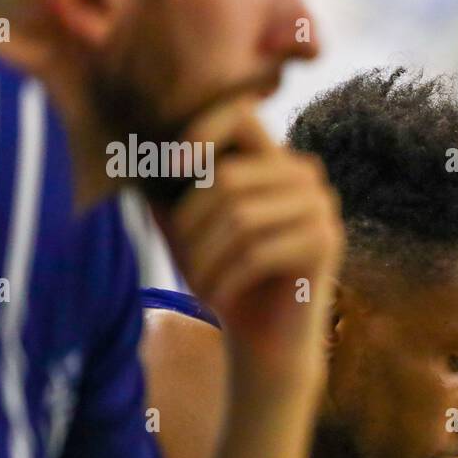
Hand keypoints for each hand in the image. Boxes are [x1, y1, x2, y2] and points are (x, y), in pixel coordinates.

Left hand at [155, 103, 342, 385]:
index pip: (241, 115)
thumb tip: (130, 156)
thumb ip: (167, 192)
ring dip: (205, 258)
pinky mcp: (326, 243)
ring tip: (194, 286)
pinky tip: (214, 301)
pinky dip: (226, 279)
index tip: (171, 167)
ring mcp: (322, 208)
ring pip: (242, 218)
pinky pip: (260, 252)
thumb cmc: (227, 281)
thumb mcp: (189, 232)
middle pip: (231, 179)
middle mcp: (307, 176)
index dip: (202, 132)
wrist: (267, 342)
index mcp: (276, 161)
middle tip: (180, 264)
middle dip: (192, 225)